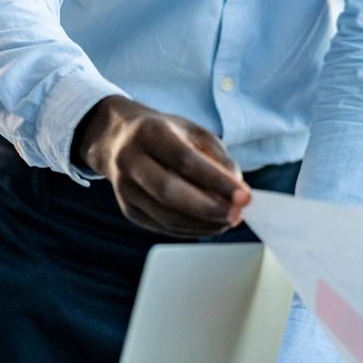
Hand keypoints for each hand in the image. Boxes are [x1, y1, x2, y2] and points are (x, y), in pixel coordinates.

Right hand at [73, 95, 249, 236]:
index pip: (185, 160)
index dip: (216, 181)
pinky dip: (191, 229)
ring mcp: (125, 188)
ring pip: (165, 215)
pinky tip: (210, 225)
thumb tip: (238, 188)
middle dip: (208, 208)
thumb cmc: (164, 134)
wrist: (118, 140)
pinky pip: (162, 226)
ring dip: (202, 224)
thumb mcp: (194, 132)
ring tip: (229, 220)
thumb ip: (218, 157)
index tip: (244, 195)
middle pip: (169, 192)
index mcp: (150, 133)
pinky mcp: (129, 210)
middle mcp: (131, 161)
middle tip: (237, 214)